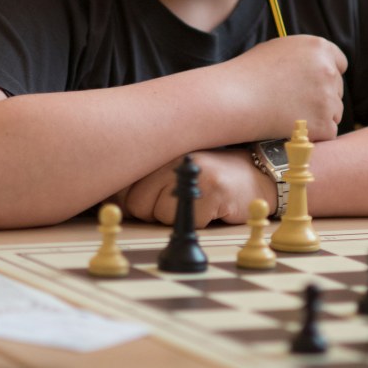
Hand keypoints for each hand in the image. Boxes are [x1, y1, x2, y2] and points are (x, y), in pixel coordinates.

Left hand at [120, 149, 272, 226]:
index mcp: (159, 145)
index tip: (150, 198)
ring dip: (175, 218)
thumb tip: (110, 203)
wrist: (257, 175)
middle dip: (153, 212)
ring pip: (157, 214)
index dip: (131, 201)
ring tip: (197, 200)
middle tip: (180, 199)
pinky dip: (198, 222)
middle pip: (135, 203)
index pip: (120, 184)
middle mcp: (173, 152)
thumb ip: (141, 179)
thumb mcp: (172, 168)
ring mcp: (193, 170)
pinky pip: (185, 222)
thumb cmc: (209, 176)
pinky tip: (212, 206)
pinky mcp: (212, 189)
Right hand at [221, 35, 347, 141]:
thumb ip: (304, 57)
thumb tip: (320, 65)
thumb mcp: (279, 50)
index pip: (340, 64)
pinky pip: (327, 132)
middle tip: (295, 104)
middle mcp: (328, 70)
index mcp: (318, 48)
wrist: (233, 98)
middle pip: (338, 89)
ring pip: (334, 112)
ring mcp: (328, 98)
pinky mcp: (324, 124)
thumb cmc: (248, 74)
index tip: (315, 85)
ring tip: (288, 116)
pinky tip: (291, 128)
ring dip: (318, 117)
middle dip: (322, 97)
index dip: (327, 75)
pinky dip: (313, 135)